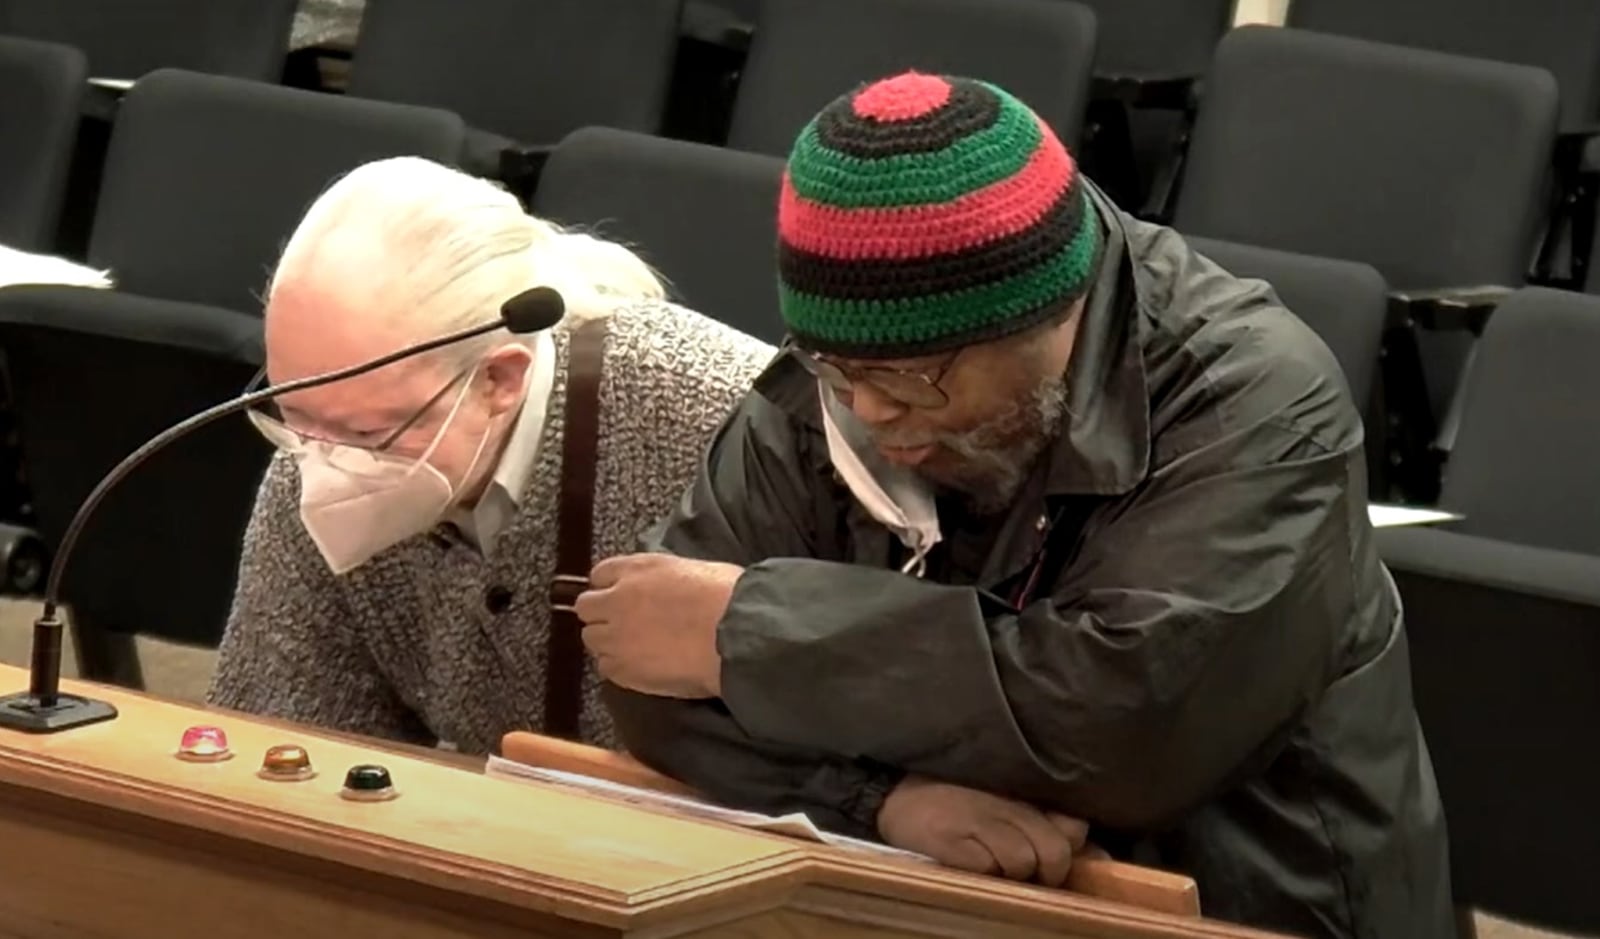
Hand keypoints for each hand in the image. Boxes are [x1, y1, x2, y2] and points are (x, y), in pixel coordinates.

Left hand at [575, 554, 743, 697]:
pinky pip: (606, 667)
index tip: (624, 595)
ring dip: (608, 641)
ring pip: (591, 639)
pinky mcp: (623, 669)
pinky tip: (643, 666)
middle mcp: (617, 600)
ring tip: (635, 648)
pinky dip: (619, 666)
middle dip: (602, 614)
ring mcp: (616, 636)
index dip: (612, 586)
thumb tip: (666, 588)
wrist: (737, 636)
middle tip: (626, 623)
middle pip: (586, 606)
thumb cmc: (729, 598)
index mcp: (638, 569)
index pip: (601, 574)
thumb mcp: (695, 569)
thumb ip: (666, 578)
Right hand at [877, 776, 1089, 886]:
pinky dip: (981, 872)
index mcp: (1025, 797)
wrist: (896, 793)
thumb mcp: (1007, 803)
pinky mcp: (949, 839)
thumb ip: (1049, 823)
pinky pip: (984, 867)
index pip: (1072, 828)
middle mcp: (1006, 805)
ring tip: (991, 865)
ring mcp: (977, 820)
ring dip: (1011, 873)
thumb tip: (1100, 856)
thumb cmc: (958, 801)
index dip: (1068, 849)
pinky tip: (966, 861)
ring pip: (1022, 860)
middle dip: (1047, 872)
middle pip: (1054, 851)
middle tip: (1026, 876)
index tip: (1052, 860)